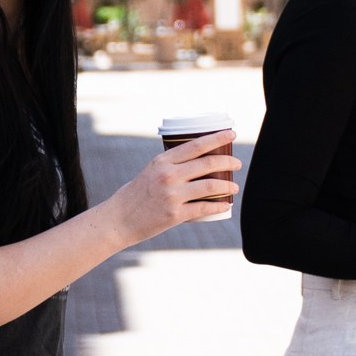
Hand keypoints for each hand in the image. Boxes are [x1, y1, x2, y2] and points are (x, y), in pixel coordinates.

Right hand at [106, 133, 237, 247]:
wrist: (118, 220)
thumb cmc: (135, 194)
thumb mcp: (150, 171)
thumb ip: (171, 166)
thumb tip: (196, 162)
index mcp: (162, 161)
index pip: (196, 145)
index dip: (217, 138)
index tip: (232, 134)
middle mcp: (168, 176)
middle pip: (208, 163)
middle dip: (228, 162)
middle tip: (237, 164)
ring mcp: (172, 196)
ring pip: (210, 185)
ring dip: (227, 185)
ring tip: (234, 186)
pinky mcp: (175, 215)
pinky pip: (204, 208)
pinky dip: (219, 206)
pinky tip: (225, 205)